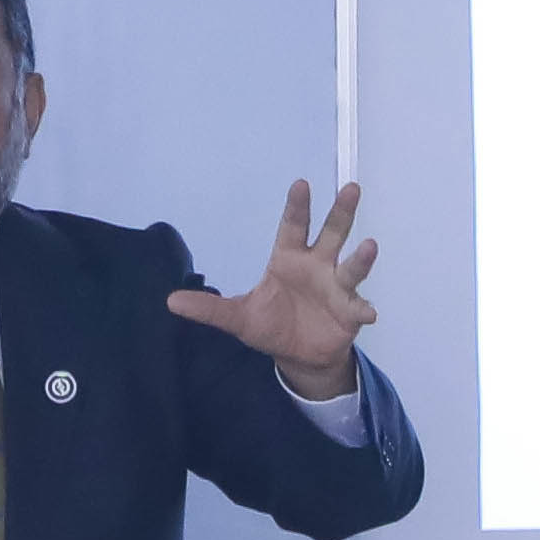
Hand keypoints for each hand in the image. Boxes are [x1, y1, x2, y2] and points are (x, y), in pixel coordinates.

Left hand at [167, 177, 376, 401]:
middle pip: (332, 234)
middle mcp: (318, 266)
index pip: (293, 227)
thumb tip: (170, 302)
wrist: (299, 355)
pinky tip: (368, 313)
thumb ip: (209, 309)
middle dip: (342, 212)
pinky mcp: (350, 312)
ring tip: (369, 246)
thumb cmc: (271, 325)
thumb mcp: (238, 318)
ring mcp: (337, 288)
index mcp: (290, 259)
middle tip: (351, 189)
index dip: (298, 206)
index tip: (301, 184)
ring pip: (352, 267)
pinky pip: (359, 307)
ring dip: (361, 258)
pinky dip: (364, 309)